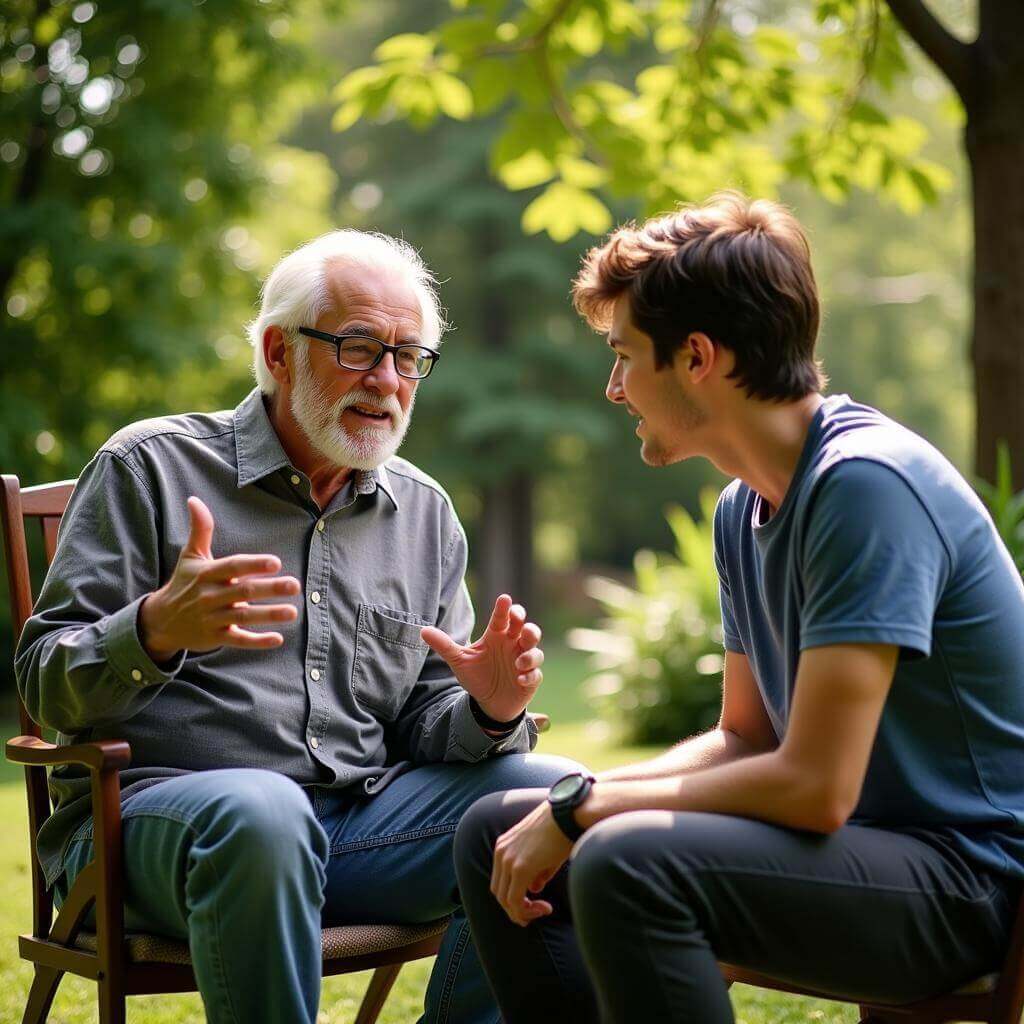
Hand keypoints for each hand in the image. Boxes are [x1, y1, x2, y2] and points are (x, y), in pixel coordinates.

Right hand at [138, 496, 300, 660]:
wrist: (161, 620)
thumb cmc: (184, 583)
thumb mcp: (190, 556)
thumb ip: (200, 529)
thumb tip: (194, 499)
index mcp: (207, 574)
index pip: (233, 567)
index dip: (253, 565)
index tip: (276, 562)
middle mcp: (209, 596)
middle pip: (243, 592)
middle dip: (270, 589)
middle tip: (295, 585)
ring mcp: (212, 619)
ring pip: (243, 618)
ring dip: (268, 615)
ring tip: (292, 612)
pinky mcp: (215, 638)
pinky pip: (238, 640)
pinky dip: (256, 642)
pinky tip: (277, 639)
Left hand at [420, 594, 543, 722]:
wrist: (488, 703)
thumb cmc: (477, 676)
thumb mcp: (459, 660)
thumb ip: (444, 645)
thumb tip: (422, 630)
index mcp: (497, 636)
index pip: (502, 618)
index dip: (505, 608)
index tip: (504, 599)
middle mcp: (512, 644)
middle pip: (526, 628)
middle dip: (526, 623)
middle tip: (520, 621)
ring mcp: (523, 661)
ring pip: (535, 650)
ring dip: (530, 652)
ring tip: (519, 661)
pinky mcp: (531, 678)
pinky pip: (535, 674)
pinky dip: (530, 675)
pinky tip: (520, 679)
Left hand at [491, 800, 571, 925]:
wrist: (567, 814)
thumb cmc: (560, 830)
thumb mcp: (543, 853)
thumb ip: (536, 872)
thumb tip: (534, 889)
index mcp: (504, 846)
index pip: (500, 881)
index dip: (514, 898)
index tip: (535, 902)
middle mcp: (501, 852)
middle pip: (499, 893)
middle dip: (516, 909)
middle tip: (535, 914)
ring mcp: (508, 859)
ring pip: (505, 899)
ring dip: (522, 912)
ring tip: (542, 912)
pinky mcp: (520, 867)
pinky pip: (515, 899)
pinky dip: (527, 910)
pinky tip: (545, 908)